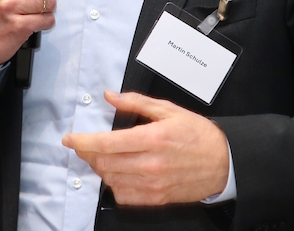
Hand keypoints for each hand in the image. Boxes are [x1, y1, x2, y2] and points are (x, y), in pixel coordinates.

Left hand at [62, 91, 228, 205]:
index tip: (70, 139)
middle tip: (86, 144)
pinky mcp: (155, 199)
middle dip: (88, 153)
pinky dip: (114, 184)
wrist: (223, 163)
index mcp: (153, 138)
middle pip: (104, 162)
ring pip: (111, 179)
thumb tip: (112, 96)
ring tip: (104, 156)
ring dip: (100, 167)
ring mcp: (153, 184)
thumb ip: (137, 103)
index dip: (83, 141)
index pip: (108, 143)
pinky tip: (119, 172)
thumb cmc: (199, 135)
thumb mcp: (169, 110)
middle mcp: (151, 164)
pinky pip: (123, 195)